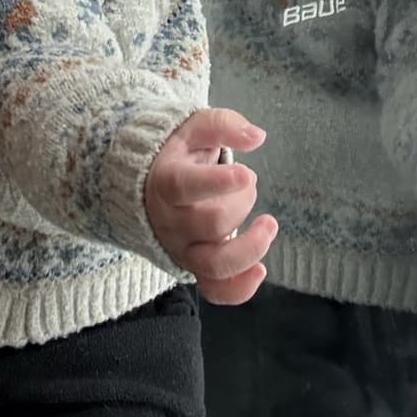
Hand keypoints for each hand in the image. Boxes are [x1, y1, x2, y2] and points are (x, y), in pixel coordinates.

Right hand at [145, 108, 277, 304]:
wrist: (148, 184)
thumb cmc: (178, 152)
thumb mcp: (194, 126)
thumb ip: (223, 125)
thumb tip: (256, 136)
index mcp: (165, 181)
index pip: (185, 187)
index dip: (218, 183)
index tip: (247, 174)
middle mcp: (169, 220)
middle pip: (211, 222)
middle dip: (242, 200)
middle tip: (248, 180)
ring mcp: (181, 248)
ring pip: (214, 264)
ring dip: (250, 248)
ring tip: (269, 224)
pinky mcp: (193, 266)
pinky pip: (215, 290)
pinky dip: (240, 289)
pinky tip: (261, 270)